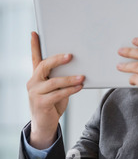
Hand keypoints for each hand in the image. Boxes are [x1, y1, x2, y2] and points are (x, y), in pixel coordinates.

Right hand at [26, 32, 84, 149]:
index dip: (34, 45)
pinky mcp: (41, 103)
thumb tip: (78, 68)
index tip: (35, 33)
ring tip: (82, 77)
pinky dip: (70, 90)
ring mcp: (35, 93)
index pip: (35, 58)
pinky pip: (58, 94)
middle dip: (57, 60)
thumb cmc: (53, 103)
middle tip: (70, 56)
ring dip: (70, 79)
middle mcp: (33, 82)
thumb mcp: (56, 88)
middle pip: (44, 66)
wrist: (45, 124)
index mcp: (37, 76)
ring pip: (54, 82)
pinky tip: (79, 87)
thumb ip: (61, 77)